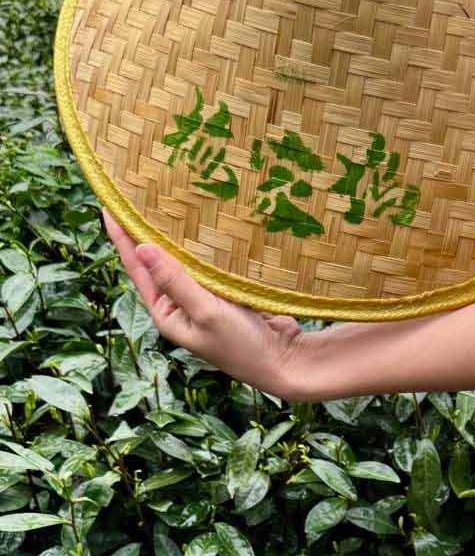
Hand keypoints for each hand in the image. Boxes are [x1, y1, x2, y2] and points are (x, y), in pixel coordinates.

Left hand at [102, 210, 308, 399]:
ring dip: (177, 235)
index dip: (123, 237)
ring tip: (163, 202)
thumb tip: (141, 247)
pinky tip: (204, 225)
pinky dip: (205, 246)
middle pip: (158, 261)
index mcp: (167, 313)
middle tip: (134, 194)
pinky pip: (209, 264)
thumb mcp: (206, 312)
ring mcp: (204, 298)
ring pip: (185, 260)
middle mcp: (181, 305)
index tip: (108, 204)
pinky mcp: (228, 293)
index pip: (138, 268)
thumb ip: (175, 280)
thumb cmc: (242, 346)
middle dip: (147, 231)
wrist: (284, 362)